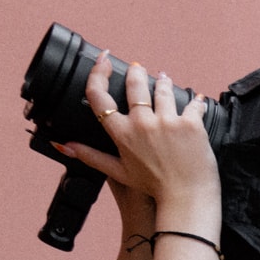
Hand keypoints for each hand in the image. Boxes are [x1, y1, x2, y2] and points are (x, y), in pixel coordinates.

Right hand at [57, 54, 217, 223]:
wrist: (187, 199)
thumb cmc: (153, 187)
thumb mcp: (118, 172)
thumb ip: (90, 156)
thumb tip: (63, 145)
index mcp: (121, 133)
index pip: (99, 95)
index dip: (97, 73)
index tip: (102, 60)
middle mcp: (143, 123)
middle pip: (134, 84)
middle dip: (136, 72)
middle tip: (138, 68)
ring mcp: (168, 122)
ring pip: (163, 89)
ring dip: (163, 82)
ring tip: (163, 79)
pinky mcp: (191, 125)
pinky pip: (192, 103)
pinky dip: (194, 100)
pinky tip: (195, 98)